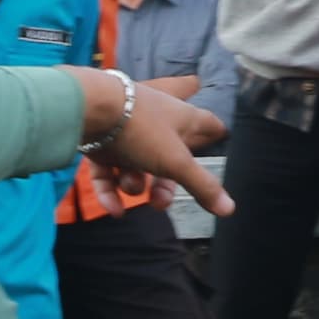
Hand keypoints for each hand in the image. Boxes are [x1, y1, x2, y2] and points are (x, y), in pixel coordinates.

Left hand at [75, 70, 232, 215]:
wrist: (89, 109)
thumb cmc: (141, 129)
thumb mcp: (176, 162)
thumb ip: (202, 185)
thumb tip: (230, 209)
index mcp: (180, 117)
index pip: (206, 122)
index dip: (216, 131)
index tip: (222, 135)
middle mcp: (156, 121)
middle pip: (168, 156)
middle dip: (165, 184)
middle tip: (160, 203)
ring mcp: (126, 131)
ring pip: (137, 164)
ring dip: (134, 184)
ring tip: (130, 188)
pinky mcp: (100, 141)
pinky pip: (108, 171)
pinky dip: (111, 191)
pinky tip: (114, 210)